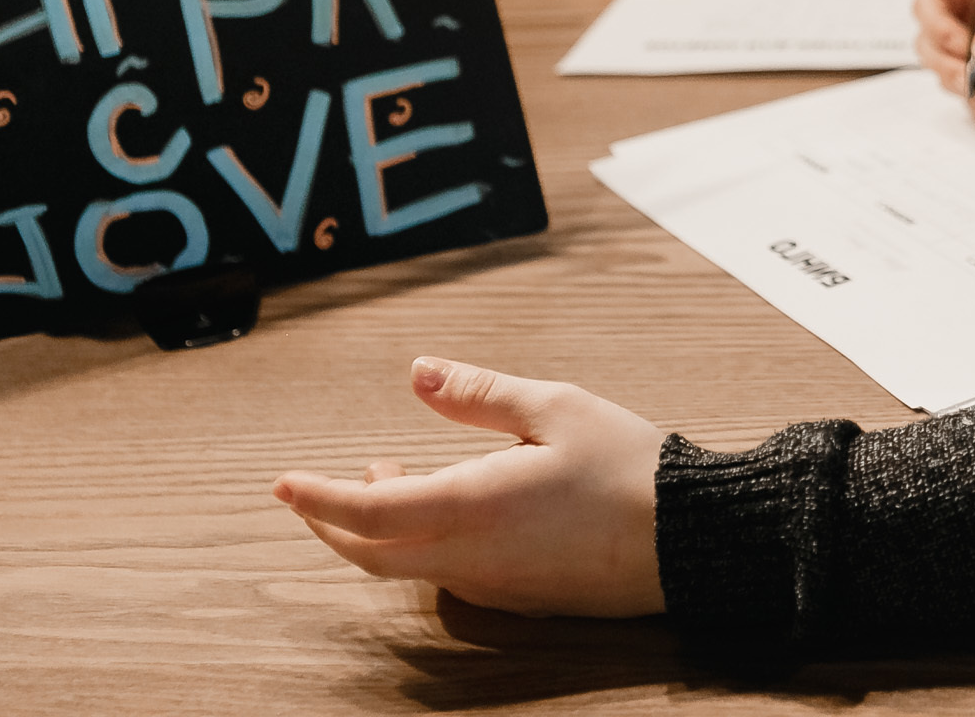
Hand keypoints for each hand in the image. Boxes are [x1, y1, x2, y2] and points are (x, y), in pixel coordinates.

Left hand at [273, 358, 667, 617]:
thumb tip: (418, 374)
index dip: (316, 499)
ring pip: (408, 565)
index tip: (282, 483)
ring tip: (387, 473)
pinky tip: (447, 504)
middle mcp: (471, 558)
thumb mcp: (555, 408)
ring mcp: (495, 586)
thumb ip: (479, 396)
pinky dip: (422, 541)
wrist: (692, 542)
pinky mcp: (521, 598)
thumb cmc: (630, 470)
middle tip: (311, 489)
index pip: (366, 513)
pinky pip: (449, 574)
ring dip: (380, 525)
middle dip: (331, 522)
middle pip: (371, 554)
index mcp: (471, 509)